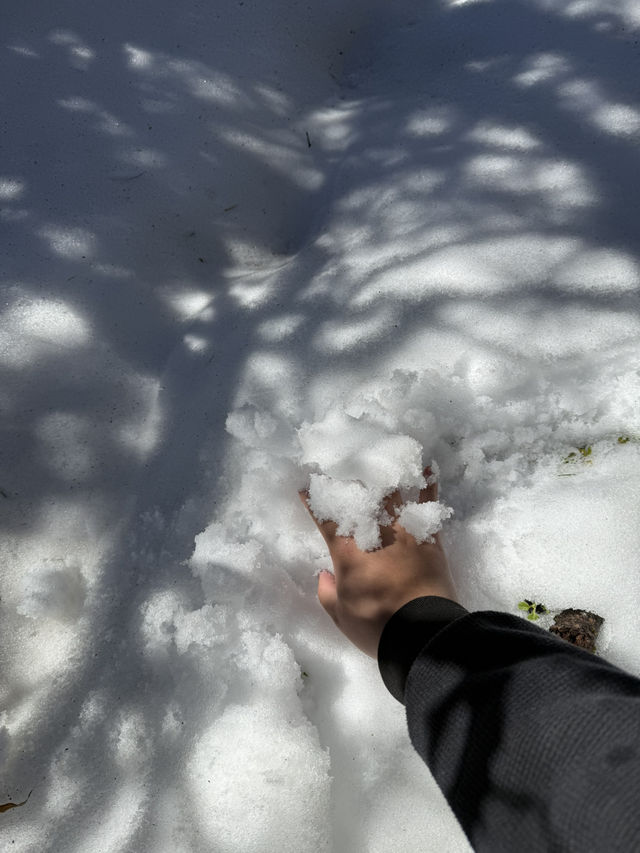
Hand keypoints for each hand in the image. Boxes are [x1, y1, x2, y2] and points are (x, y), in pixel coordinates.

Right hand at [299, 471, 457, 656]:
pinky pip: (428, 508)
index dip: (316, 502)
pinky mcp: (430, 539)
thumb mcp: (341, 617)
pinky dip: (428, 488)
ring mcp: (405, 534)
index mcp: (349, 553)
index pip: (328, 520)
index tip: (306, 486)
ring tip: (381, 456)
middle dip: (349, 481)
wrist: (424, 636)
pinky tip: (428, 469)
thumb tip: (326, 575)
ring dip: (385, 476)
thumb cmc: (377, 627)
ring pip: (393, 497)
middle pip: (360, 500)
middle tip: (343, 463)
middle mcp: (376, 536)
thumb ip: (328, 593)